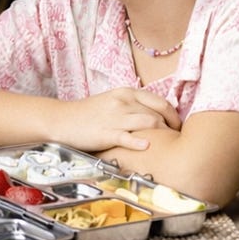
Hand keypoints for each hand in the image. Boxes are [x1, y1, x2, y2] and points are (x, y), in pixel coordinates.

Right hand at [56, 88, 180, 151]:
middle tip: (176, 139)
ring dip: (161, 135)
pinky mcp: (106, 133)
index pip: (160, 102)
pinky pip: (128, 137)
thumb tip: (158, 115)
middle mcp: (122, 102)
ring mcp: (114, 117)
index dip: (174, 116)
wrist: (61, 120)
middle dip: (172, 128)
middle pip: (159, 113)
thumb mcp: (112, 101)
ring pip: (149, 123)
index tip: (178, 127)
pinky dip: (140, 142)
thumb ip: (133, 105)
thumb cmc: (88, 113)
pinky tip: (146, 147)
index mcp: (125, 93)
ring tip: (166, 146)